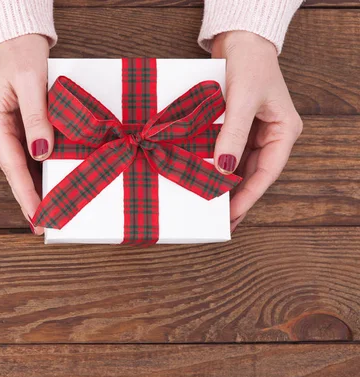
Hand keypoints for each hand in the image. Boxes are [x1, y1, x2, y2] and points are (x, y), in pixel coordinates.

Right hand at [0, 35, 53, 234]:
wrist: (15, 36)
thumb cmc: (21, 53)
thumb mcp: (32, 82)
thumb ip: (37, 118)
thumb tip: (42, 154)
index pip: (11, 165)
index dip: (26, 193)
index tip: (37, 216)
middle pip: (13, 170)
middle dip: (29, 197)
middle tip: (44, 223)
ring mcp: (2, 127)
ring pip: (20, 164)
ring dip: (33, 187)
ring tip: (48, 211)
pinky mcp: (14, 124)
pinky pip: (25, 152)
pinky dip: (36, 170)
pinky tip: (47, 184)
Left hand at [212, 31, 302, 230]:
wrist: (239, 39)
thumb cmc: (248, 64)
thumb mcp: (242, 100)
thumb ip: (233, 134)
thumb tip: (223, 168)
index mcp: (284, 131)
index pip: (267, 173)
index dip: (249, 196)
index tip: (231, 216)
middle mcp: (271, 135)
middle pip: (254, 174)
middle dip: (237, 197)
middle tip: (220, 222)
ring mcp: (254, 131)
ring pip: (240, 165)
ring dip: (226, 184)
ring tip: (211, 207)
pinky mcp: (237, 126)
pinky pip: (228, 151)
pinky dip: (217, 166)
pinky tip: (206, 180)